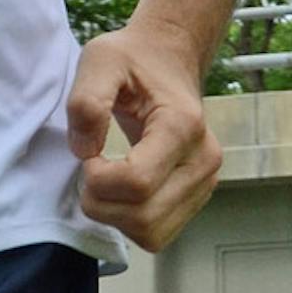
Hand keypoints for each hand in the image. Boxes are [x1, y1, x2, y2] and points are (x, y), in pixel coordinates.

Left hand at [67, 27, 223, 252]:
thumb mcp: (100, 60)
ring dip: (115, 218)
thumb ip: (86, 101)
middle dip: (102, 204)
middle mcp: (204, 159)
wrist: (168, 58)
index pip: (137, 182)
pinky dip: (130, 222)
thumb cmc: (133, 59)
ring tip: (105, 182)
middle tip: (90, 171)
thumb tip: (85, 151)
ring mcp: (205, 182)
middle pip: (144, 217)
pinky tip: (121, 192)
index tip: (88, 155)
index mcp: (183, 126)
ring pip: (153, 233)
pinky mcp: (197, 197)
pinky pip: (159, 233)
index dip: (98, 180)